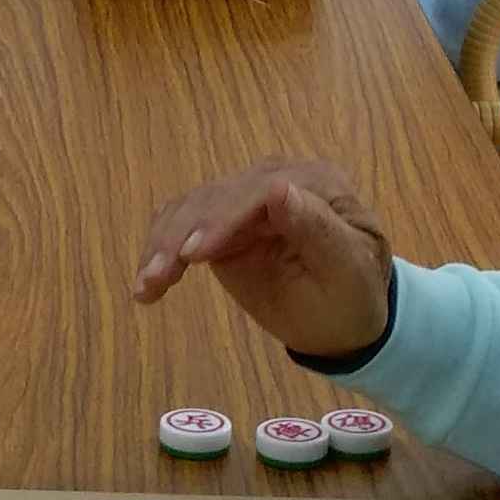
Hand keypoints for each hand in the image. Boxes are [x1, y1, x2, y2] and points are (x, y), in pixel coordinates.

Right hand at [134, 160, 396, 360]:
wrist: (345, 320)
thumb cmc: (354, 297)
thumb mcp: (349, 270)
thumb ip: (317, 229)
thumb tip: (280, 188)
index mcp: (316, 183)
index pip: (260, 190)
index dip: (223, 217)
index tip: (194, 255)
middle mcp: (276, 179)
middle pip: (217, 196)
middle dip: (181, 234)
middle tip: (156, 277)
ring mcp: (244, 199)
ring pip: (191, 208)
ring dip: (162, 244)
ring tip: (146, 286)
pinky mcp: (221, 222)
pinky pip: (182, 225)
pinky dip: (159, 250)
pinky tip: (147, 285)